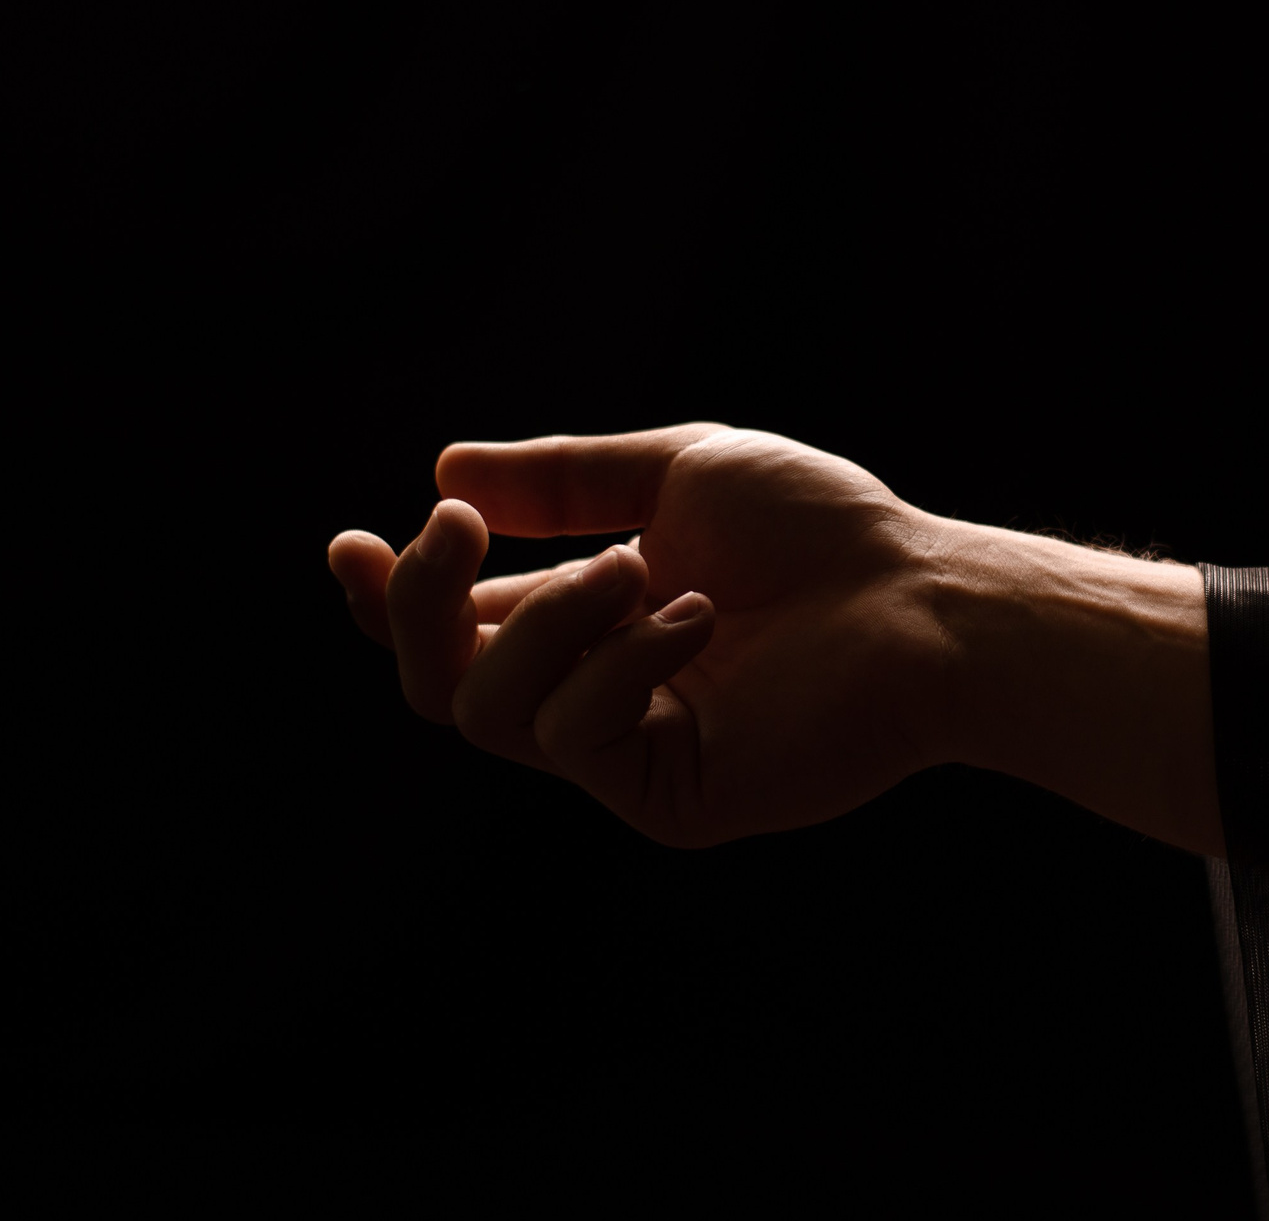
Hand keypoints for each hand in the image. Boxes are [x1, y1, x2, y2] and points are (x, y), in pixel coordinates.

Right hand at [328, 424, 958, 846]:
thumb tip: (444, 472)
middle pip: (437, 685)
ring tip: (634, 569)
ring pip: (489, 712)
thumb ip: (563, 479)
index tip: (350, 541)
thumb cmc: (818, 530)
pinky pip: (576, 736)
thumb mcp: (675, 472)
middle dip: (418, 603)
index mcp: (589, 619)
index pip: (456, 627)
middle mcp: (595, 689)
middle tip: (452, 532)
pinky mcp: (667, 797)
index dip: (388, 595)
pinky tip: (693, 619)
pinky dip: (620, 662)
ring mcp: (629, 750)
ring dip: (544, 619)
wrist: (918, 597)